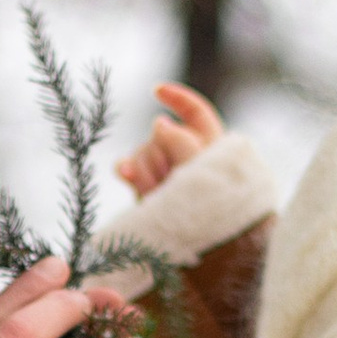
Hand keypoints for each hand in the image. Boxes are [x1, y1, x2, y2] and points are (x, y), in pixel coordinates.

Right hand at [112, 81, 224, 196]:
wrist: (189, 247)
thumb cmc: (204, 205)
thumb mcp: (199, 169)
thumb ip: (181, 141)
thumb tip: (159, 121)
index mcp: (210, 148)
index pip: (196, 113)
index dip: (178, 98)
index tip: (157, 90)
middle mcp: (184, 155)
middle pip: (162, 132)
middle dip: (162, 151)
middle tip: (172, 179)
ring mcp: (162, 170)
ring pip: (142, 150)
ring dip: (148, 170)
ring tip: (161, 194)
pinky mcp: (143, 185)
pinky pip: (126, 166)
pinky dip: (127, 170)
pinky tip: (127, 175)